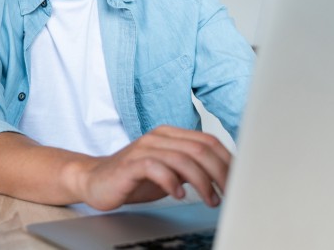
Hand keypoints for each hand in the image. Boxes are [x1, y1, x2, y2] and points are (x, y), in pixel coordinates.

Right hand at [73, 125, 230, 210]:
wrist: (94, 180)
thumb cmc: (133, 177)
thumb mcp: (169, 171)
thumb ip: (192, 168)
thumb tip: (224, 177)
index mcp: (170, 135)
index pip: (208, 141)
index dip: (227, 160)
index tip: (239, 180)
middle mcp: (159, 137)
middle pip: (200, 149)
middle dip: (220, 172)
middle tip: (229, 193)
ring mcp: (144, 148)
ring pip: (183, 159)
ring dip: (202, 182)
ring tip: (210, 200)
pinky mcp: (131, 163)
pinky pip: (157, 168)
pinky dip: (172, 182)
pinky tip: (179, 195)